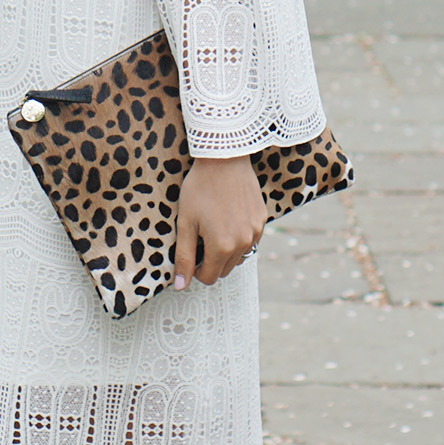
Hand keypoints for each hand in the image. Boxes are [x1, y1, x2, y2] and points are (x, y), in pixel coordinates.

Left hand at [174, 155, 265, 288]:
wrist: (224, 158)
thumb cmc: (200, 188)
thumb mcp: (186, 223)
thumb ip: (185, 257)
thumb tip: (180, 286)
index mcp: (222, 247)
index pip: (209, 277)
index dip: (196, 270)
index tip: (191, 254)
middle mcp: (243, 243)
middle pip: (225, 269)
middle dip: (211, 261)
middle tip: (200, 238)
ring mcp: (256, 232)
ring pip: (239, 256)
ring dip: (226, 251)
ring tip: (214, 228)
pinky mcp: (262, 220)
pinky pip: (250, 239)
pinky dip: (239, 237)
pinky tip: (228, 218)